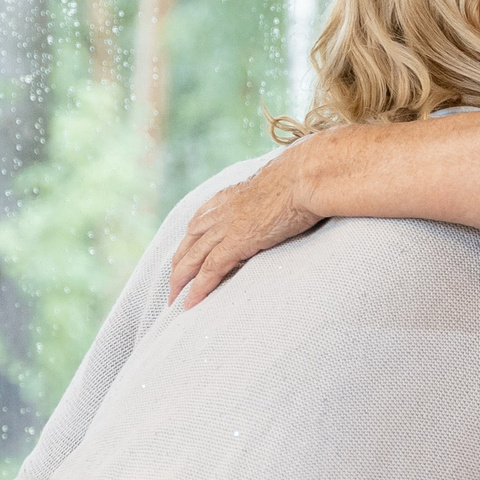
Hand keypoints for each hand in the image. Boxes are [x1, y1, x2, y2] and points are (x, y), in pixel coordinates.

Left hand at [169, 152, 324, 306]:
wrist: (307, 175)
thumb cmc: (304, 178)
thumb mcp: (281, 187)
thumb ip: (273, 198)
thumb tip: (286, 204)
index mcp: (231, 196)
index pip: (201, 220)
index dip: (191, 240)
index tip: (185, 254)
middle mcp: (223, 210)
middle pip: (190, 241)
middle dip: (179, 263)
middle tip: (172, 283)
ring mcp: (227, 226)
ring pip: (193, 257)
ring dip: (180, 280)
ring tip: (172, 299)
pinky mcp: (237, 241)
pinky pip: (210, 269)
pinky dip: (198, 288)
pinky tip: (190, 304)